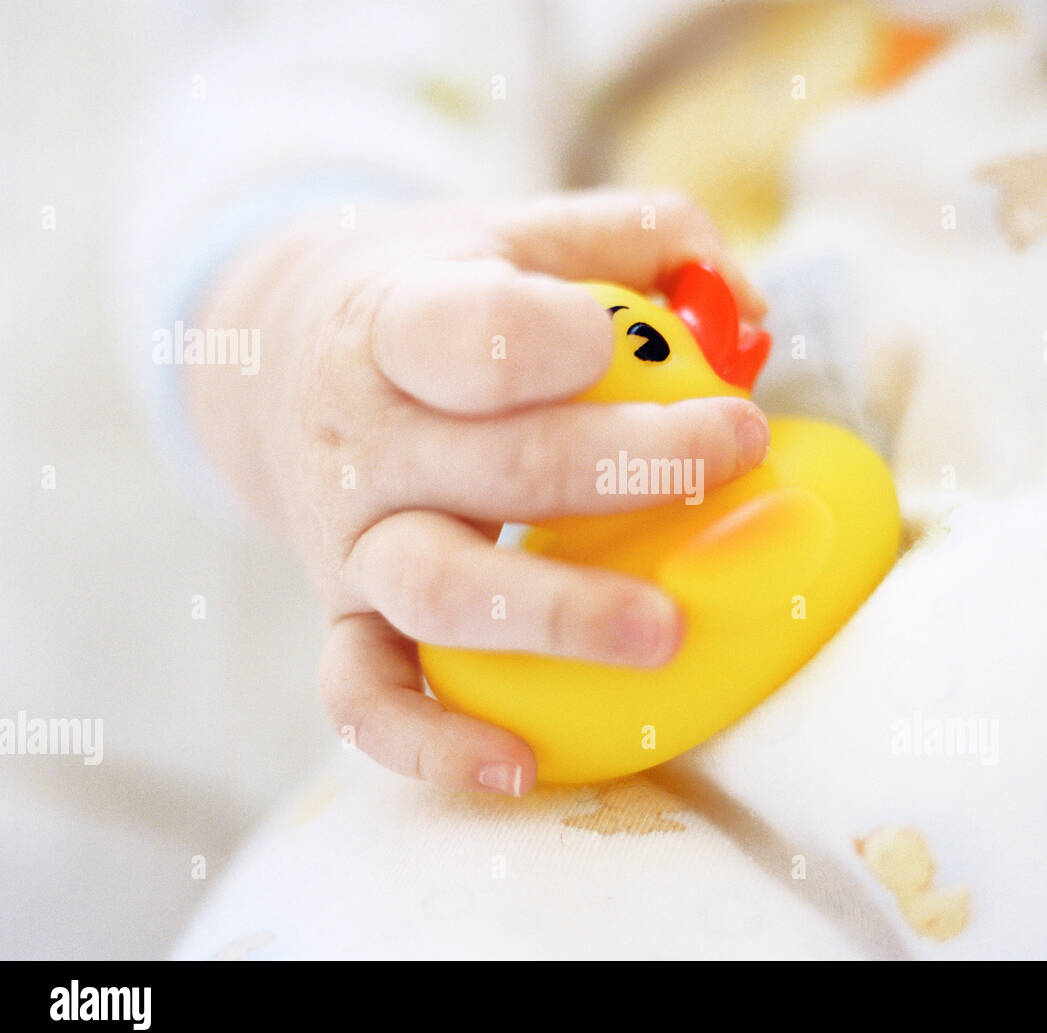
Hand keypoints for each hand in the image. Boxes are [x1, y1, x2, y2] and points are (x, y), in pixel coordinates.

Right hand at [187, 190, 768, 795]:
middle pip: (499, 466)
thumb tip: (747, 309)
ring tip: (664, 630)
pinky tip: (520, 765)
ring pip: (439, 589)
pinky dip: (429, 742)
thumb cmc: (435, 296)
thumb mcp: (515, 234)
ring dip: (557, 614)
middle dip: (634, 467)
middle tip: (738, 451)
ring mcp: (349, 539)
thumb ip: (638, 239)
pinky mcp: (344, 616)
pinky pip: (364, 695)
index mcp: (397, 320)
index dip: (558, 342)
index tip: (651, 343)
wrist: (280, 354)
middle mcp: (364, 437)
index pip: (467, 333)